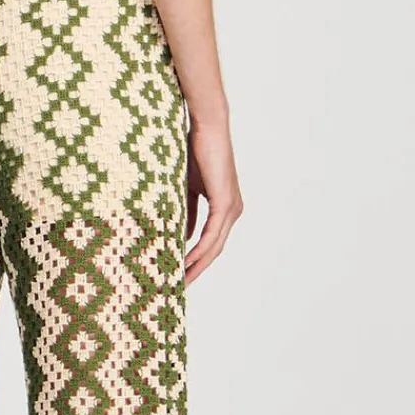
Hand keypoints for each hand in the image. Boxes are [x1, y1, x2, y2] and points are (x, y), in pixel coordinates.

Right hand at [182, 113, 242, 283]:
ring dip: (198, 264)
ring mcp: (232, 208)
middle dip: (198, 269)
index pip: (211, 241)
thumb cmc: (195, 151)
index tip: (181, 273)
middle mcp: (233, 210)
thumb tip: (180, 235)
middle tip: (180, 286)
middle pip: (215, 249)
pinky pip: (211, 234)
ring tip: (181, 280)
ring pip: (215, 246)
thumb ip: (187, 211)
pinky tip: (187, 261)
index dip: (198, 259)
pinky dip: (199, 249)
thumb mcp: (187, 188)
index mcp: (226, 207)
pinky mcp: (225, 202)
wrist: (207, 127)